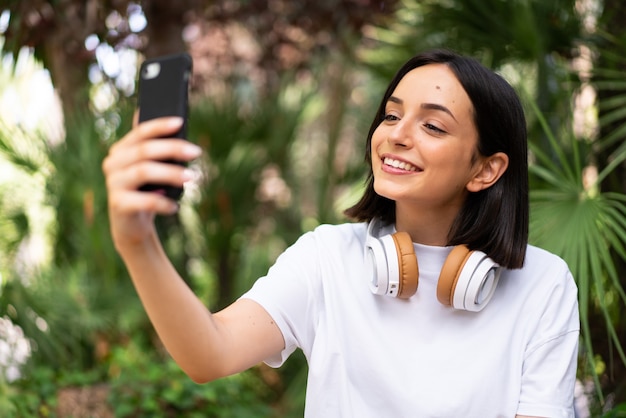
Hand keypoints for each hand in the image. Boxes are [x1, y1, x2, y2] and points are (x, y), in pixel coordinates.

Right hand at [102, 116, 201, 250]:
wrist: (132, 224)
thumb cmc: (147, 190)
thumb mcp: (152, 168)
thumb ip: (158, 148)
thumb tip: (177, 123)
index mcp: (121, 150)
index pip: (140, 132)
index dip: (159, 126)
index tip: (180, 122)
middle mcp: (112, 164)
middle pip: (144, 150)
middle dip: (172, 149)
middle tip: (196, 151)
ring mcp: (113, 184)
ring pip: (144, 171)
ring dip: (170, 173)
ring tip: (191, 177)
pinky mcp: (118, 204)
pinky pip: (144, 201)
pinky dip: (163, 203)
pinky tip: (175, 207)